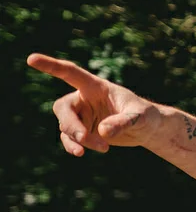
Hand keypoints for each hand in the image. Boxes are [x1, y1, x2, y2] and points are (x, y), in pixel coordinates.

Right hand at [28, 53, 163, 155]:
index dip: (51, 66)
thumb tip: (102, 131)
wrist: (148, 130)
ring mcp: (81, 115)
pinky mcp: (82, 130)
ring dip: (80, 139)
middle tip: (83, 137)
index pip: (70, 73)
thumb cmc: (146, 116)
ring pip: (66, 126)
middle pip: (63, 108)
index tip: (31, 59)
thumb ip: (123, 122)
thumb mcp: (140, 117)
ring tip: (104, 148)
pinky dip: (73, 146)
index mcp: (96, 86)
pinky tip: (80, 153)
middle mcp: (84, 98)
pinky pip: (69, 138)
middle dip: (71, 124)